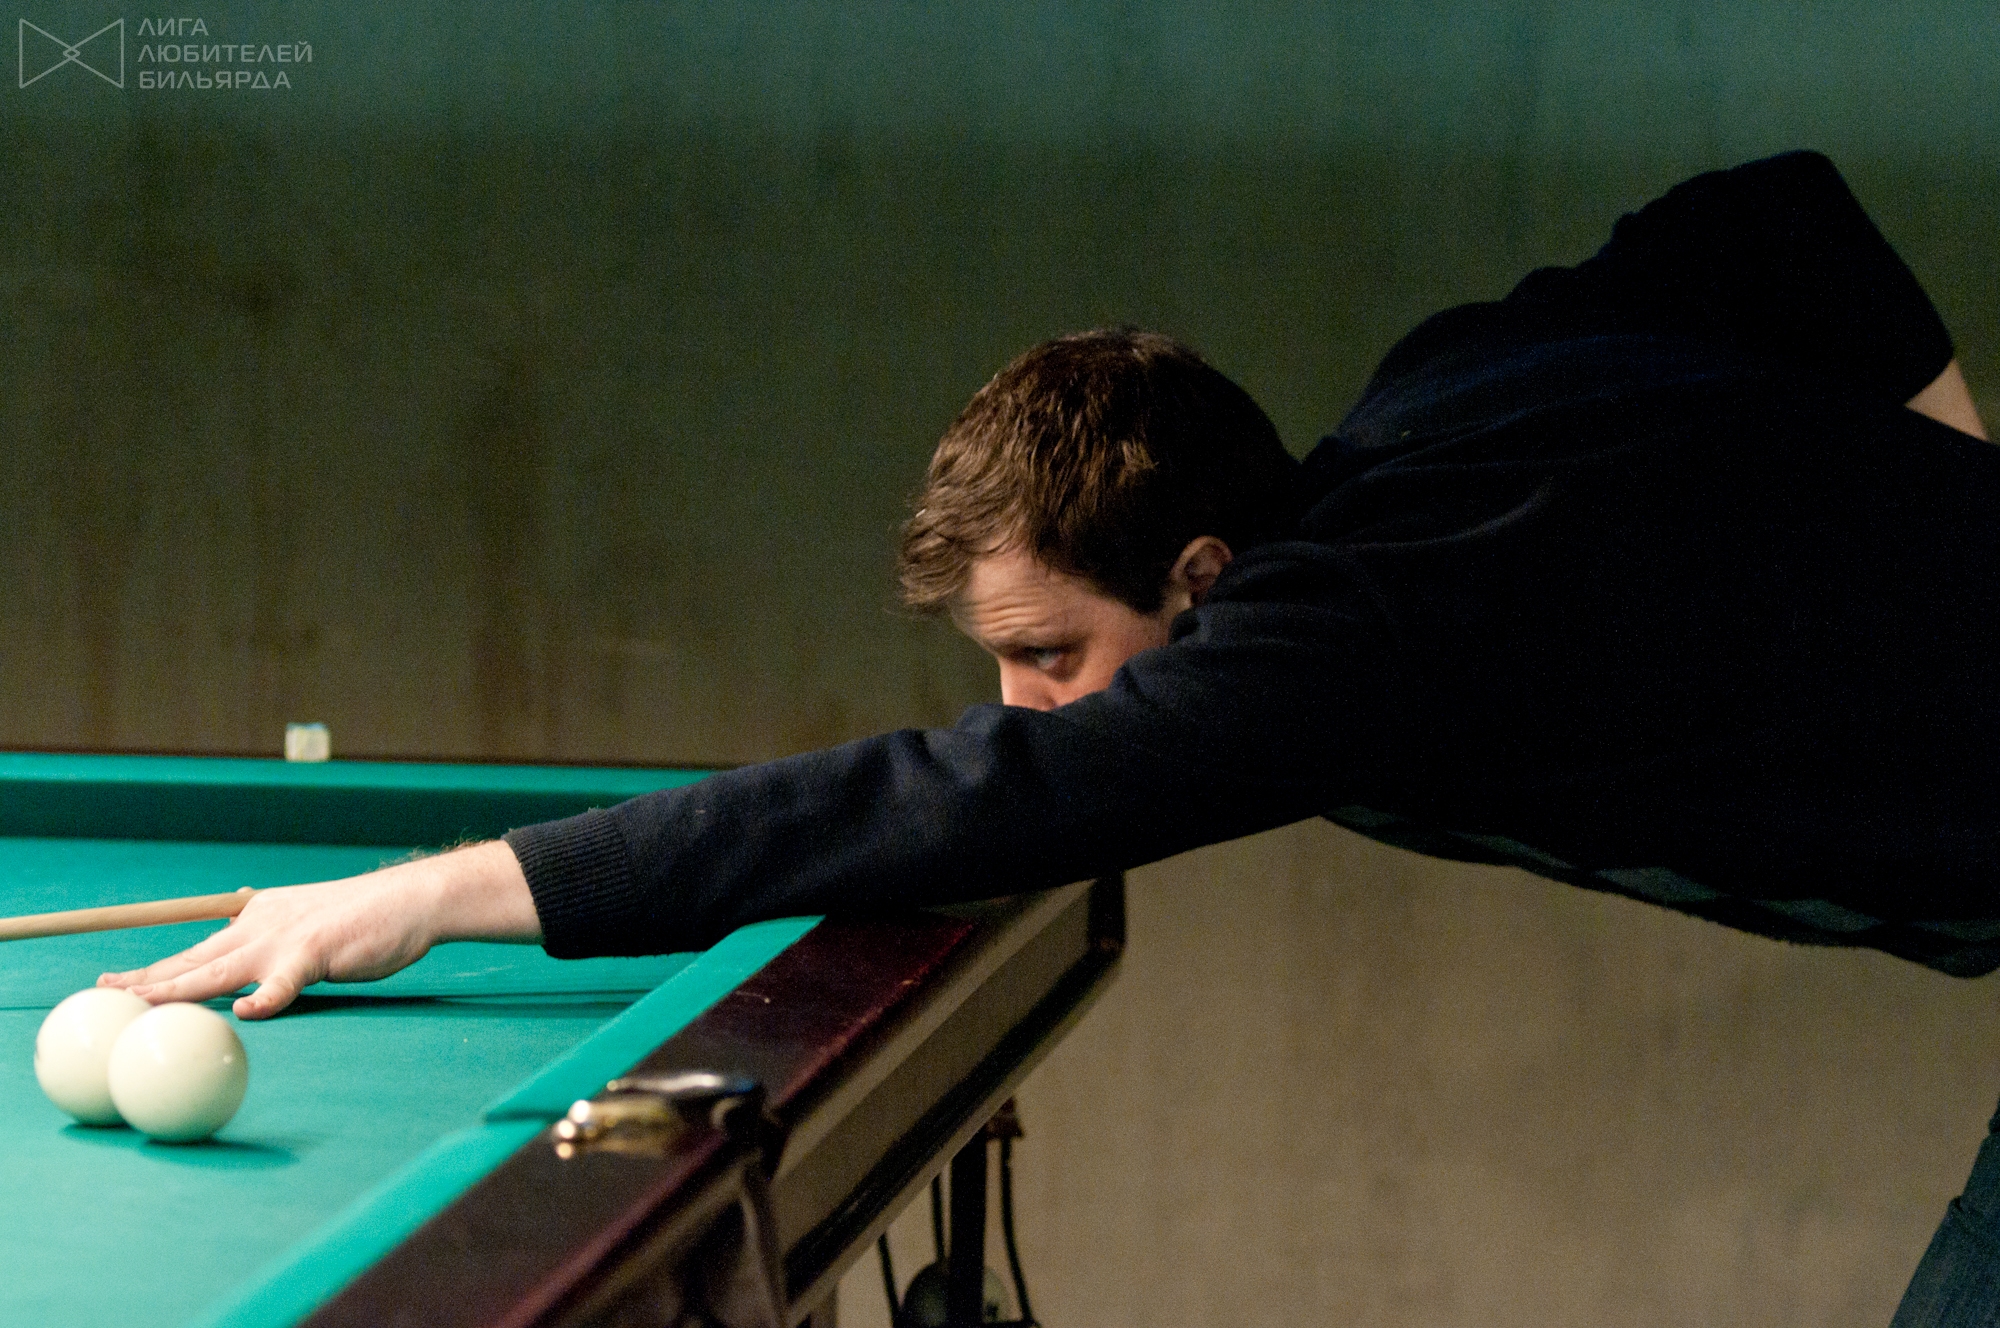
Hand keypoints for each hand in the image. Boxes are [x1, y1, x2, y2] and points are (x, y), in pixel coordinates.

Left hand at [97, 840, 540, 1019]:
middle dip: (145, 980)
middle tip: (103, 994)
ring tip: (144, 1003)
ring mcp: (285, 939)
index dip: (152, 968)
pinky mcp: (317, 952)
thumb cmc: (365, 921)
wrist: (411, 899)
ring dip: (179, 989)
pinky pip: (285, 981)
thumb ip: (275, 948)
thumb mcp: (307, 929)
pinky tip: (248, 1012)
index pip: (195, 948)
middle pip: (192, 958)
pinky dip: (267, 998)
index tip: (111, 982)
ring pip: (220, 969)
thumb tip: (247, 968)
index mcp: (256, 918)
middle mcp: (260, 925)